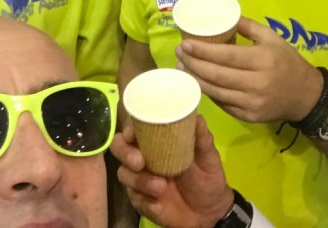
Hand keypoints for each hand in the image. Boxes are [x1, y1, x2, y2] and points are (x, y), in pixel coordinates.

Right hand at [113, 116, 234, 227]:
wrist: (208, 211)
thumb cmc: (206, 176)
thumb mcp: (207, 156)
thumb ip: (201, 137)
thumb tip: (198, 116)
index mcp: (156, 141)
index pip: (135, 127)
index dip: (129, 127)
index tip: (132, 133)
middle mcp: (143, 156)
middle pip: (119, 147)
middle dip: (125, 152)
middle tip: (139, 161)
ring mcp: (139, 178)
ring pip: (124, 173)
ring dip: (139, 180)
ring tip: (161, 186)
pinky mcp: (140, 200)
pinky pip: (133, 197)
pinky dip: (145, 198)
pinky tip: (158, 201)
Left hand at [175, 17, 322, 123]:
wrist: (305, 95)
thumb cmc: (287, 61)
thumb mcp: (272, 37)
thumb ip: (247, 26)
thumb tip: (223, 15)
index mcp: (263, 59)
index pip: (226, 56)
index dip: (202, 51)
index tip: (185, 44)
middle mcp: (257, 83)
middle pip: (217, 75)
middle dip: (193, 64)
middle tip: (178, 55)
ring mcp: (252, 103)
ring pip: (216, 92)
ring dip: (196, 80)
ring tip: (182, 69)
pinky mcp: (249, 117)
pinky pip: (223, 104)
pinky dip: (209, 93)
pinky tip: (199, 83)